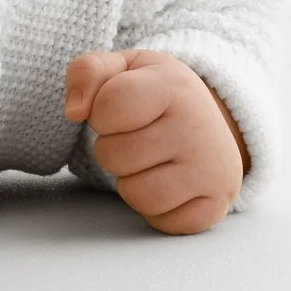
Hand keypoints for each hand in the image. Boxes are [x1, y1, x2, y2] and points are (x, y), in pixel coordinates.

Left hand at [64, 49, 247, 234]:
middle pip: (114, 156)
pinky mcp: (216, 204)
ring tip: (150, 162)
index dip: (101, 114)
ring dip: (132, 183)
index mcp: (173, 86)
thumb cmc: (157, 95)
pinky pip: (163, 222)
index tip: (120, 111)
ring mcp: (211, 169)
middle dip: (113, 150)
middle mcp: (198, 127)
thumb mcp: (124, 68)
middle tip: (136, 138)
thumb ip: (87, 72)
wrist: (212, 122)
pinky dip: (157, 210)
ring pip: (138, 195)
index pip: (108, 107)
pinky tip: (169, 184)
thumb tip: (74, 112)